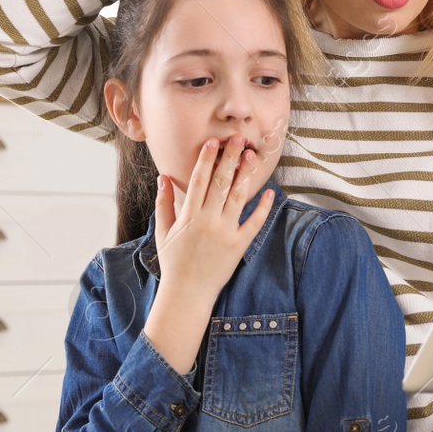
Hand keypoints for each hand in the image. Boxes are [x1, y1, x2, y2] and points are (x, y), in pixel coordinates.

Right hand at [154, 135, 274, 300]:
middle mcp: (208, 220)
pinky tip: (270, 192)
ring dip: (245, 175)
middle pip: (221, 182)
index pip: (198, 180)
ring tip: (252, 156)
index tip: (213, 142)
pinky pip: (254, 223)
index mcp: (189, 215)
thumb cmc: (174, 261)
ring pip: (238, 197)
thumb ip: (164, 203)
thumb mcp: (163, 231)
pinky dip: (263, 207)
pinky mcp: (239, 245)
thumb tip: (162, 177)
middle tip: (239, 138)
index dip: (206, 159)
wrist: (187, 293)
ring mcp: (225, 232)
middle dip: (230, 158)